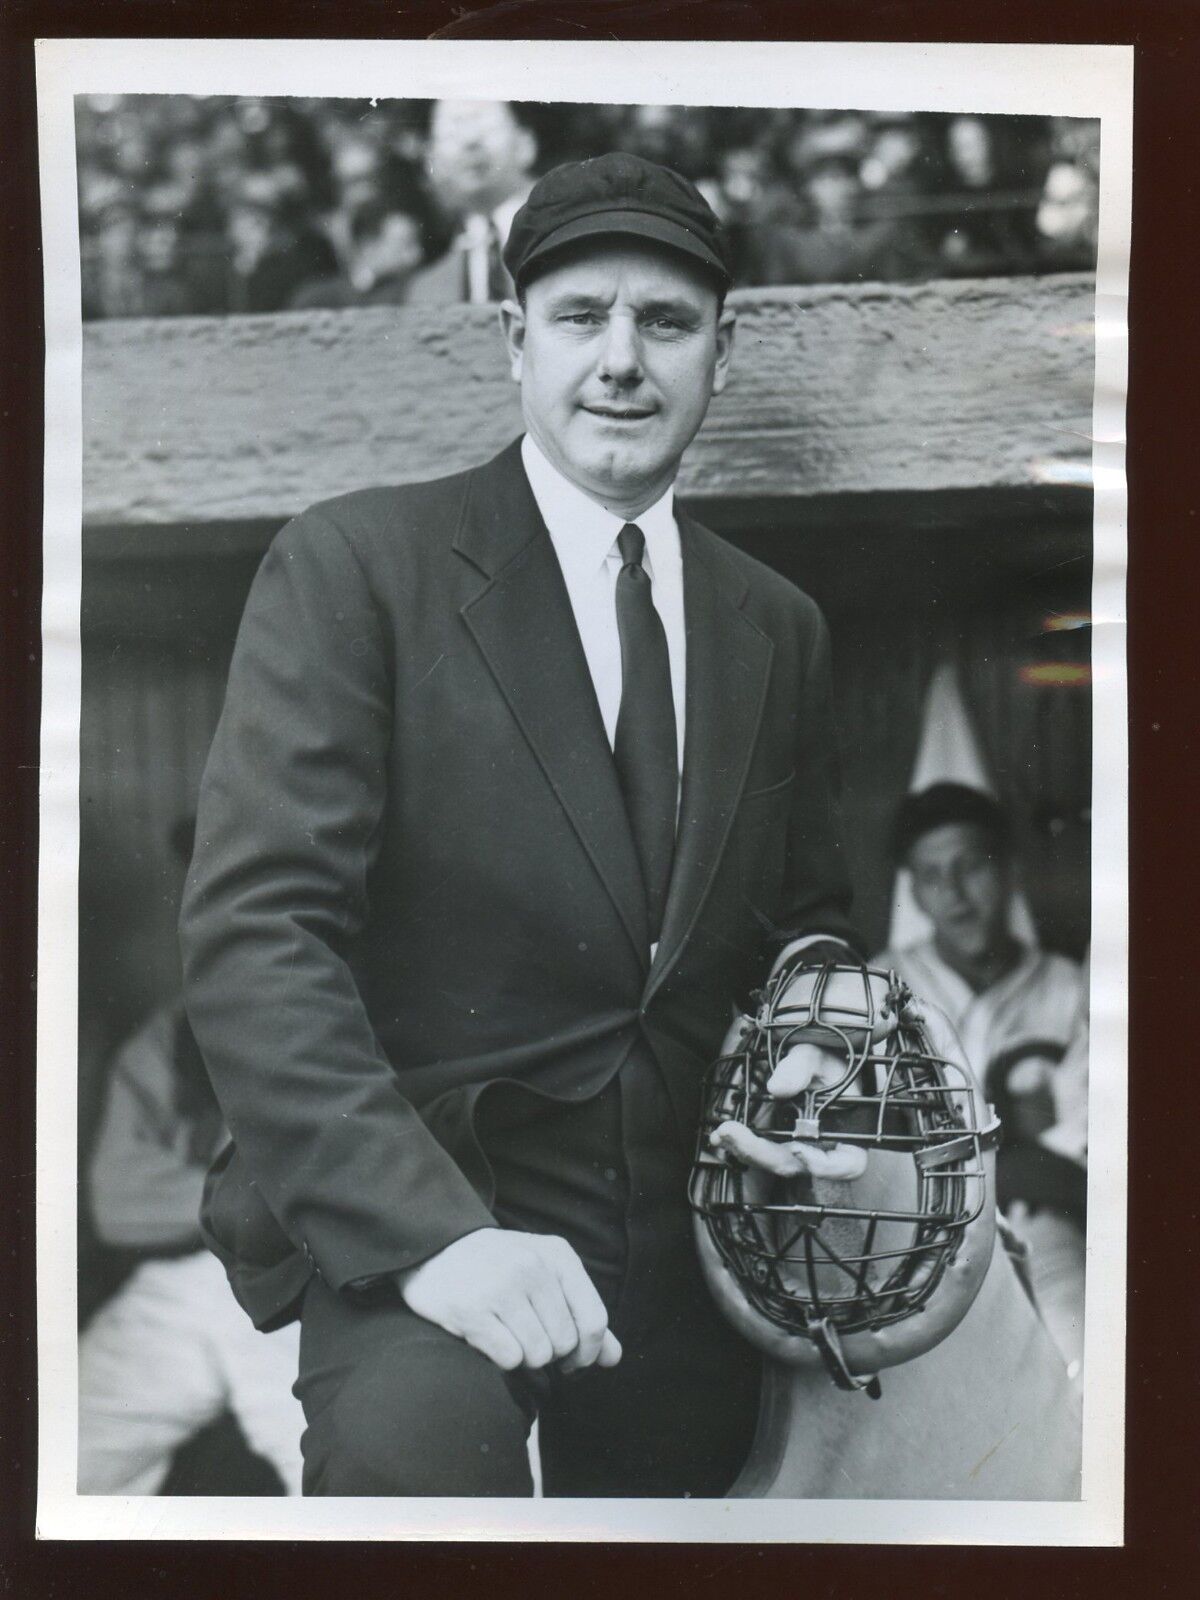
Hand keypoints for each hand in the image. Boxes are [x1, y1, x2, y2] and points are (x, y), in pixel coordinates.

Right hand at [395, 1227, 621, 1374]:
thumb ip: (583, 1314)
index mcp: (558, 1256)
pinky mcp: (472, 1311)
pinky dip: (502, 1358)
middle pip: (565, 1343)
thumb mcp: (547, 1275)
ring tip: (508, 1334)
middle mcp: (532, 1268)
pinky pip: (509, 1358)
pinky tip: (489, 1337)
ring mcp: (501, 1288)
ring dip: (525, 1356)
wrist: (437, 1247)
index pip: (594, 1320)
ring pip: (538, 1355)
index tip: (572, 1358)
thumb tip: (613, 1359)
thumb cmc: (500, 1267)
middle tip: (530, 1338)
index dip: (588, 1351)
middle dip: (551, 1353)